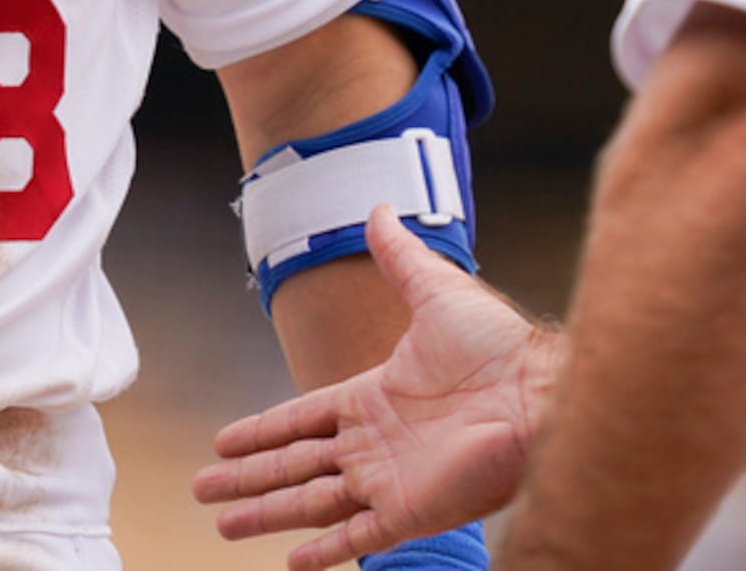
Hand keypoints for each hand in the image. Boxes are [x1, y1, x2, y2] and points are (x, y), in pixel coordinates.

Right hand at [196, 206, 559, 570]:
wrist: (542, 392)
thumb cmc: (500, 345)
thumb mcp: (437, 290)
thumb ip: (400, 257)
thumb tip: (378, 208)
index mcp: (376, 396)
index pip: (302, 416)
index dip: (262, 429)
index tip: (225, 439)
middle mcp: (376, 442)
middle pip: (294, 463)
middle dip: (248, 476)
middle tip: (203, 488)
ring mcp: (390, 479)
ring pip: (312, 501)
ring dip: (266, 513)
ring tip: (222, 524)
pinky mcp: (410, 511)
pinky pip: (356, 537)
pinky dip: (323, 550)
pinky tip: (290, 561)